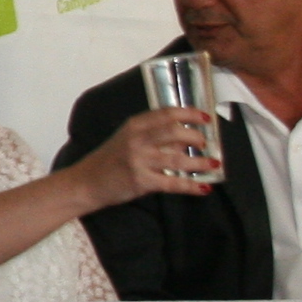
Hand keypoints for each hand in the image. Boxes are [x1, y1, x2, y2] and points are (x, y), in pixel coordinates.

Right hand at [84, 106, 215, 205]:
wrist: (86, 182)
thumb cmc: (110, 160)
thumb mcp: (127, 139)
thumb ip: (152, 135)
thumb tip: (187, 138)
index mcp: (134, 125)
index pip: (166, 114)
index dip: (189, 114)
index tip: (205, 117)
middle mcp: (137, 140)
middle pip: (174, 132)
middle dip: (196, 137)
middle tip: (207, 143)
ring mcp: (139, 161)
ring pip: (178, 158)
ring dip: (200, 162)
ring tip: (214, 164)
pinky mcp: (142, 182)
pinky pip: (173, 183)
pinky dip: (191, 186)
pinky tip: (204, 187)